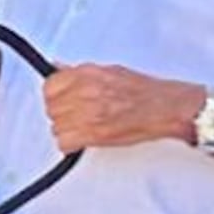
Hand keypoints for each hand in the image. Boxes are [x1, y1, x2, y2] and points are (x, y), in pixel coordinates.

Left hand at [42, 64, 201, 150]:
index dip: (54, 95)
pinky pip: (64, 143)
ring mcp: (89, 113)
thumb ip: (81, 72)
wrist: (164, 107)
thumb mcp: (110, 70)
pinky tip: (81, 140)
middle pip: (51, 108)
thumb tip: (60, 68)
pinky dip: (70, 144)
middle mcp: (86, 92)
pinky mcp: (94, 134)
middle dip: (60, 113)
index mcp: (88, 74)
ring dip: (65, 129)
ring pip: (56, 127)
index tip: (60, 99)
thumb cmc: (144, 91)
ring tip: (80, 127)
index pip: (50, 85)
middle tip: (73, 116)